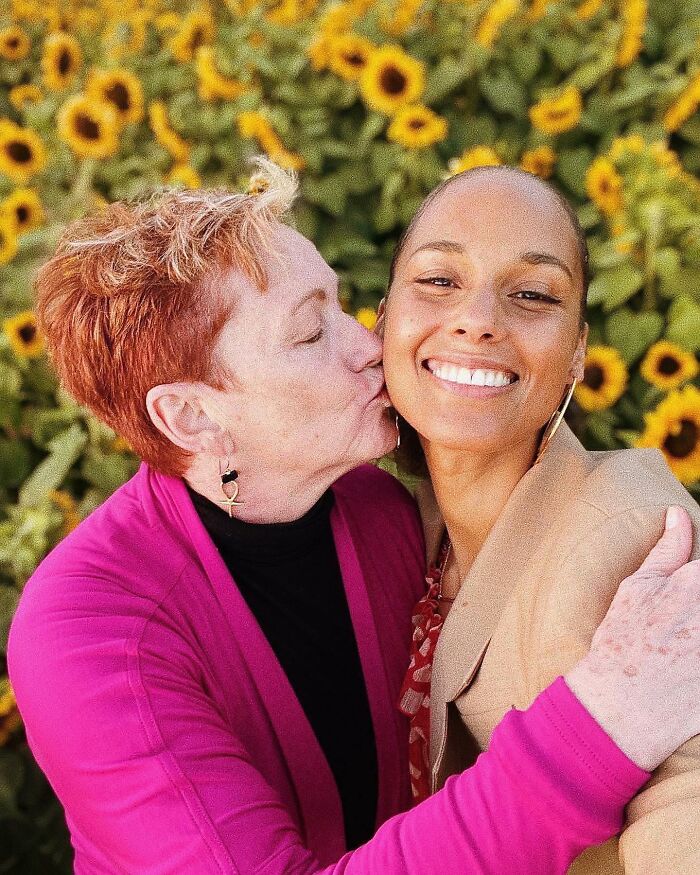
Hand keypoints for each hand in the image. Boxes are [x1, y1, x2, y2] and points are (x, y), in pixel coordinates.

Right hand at [565, 506, 699, 770]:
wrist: (619, 706)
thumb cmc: (622, 641)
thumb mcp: (638, 588)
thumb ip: (667, 549)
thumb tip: (678, 513)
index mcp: (698, 581)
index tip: (690, 596)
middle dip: (699, 608)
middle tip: (684, 624)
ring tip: (689, 641)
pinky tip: (693, 661)